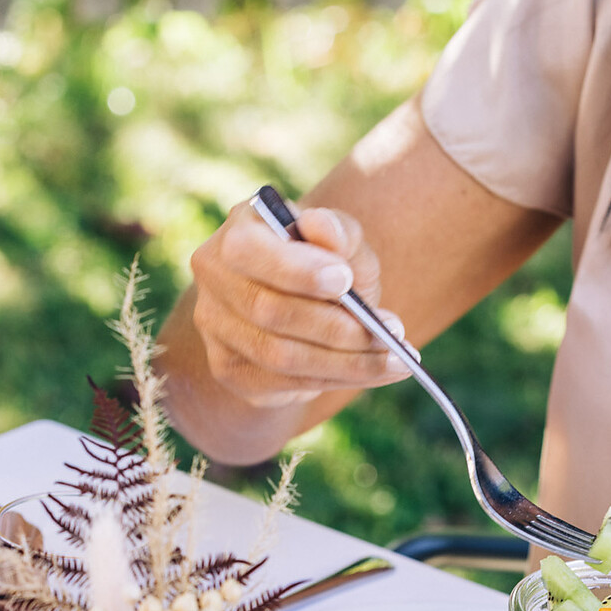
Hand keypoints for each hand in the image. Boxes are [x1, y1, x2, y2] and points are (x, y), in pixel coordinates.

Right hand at [186, 199, 413, 407]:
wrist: (309, 310)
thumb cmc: (330, 265)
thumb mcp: (344, 244)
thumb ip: (338, 231)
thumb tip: (324, 227)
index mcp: (238, 230)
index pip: (249, 251)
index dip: (296, 269)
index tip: (345, 281)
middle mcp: (214, 277)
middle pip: (267, 310)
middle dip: (335, 325)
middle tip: (392, 330)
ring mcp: (215, 326)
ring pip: (279, 355)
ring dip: (345, 362)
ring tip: (396, 359)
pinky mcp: (228, 368)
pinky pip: (283, 382)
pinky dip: (336, 380)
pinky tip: (377, 372)